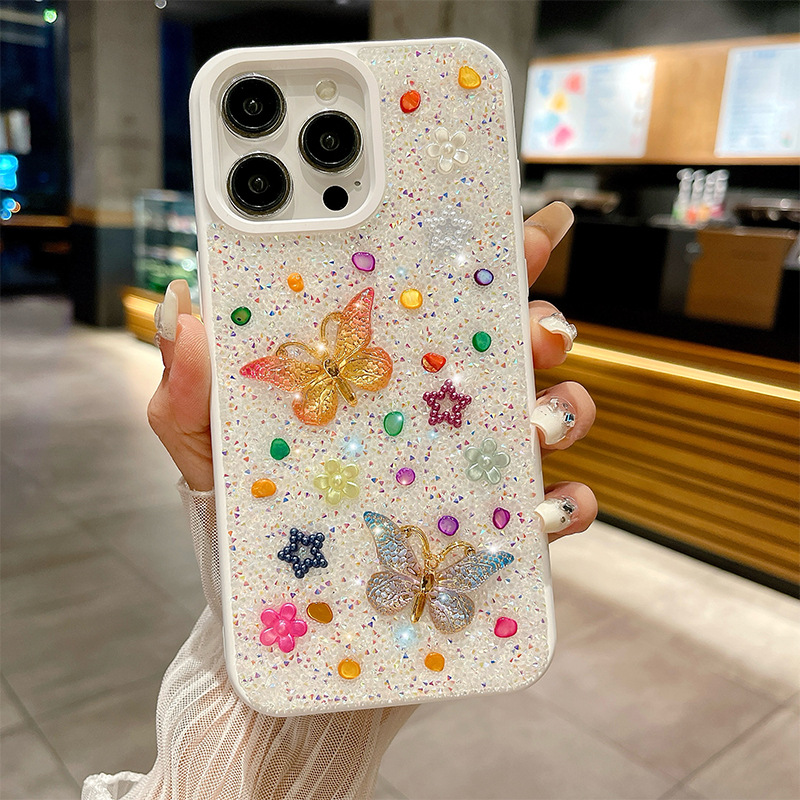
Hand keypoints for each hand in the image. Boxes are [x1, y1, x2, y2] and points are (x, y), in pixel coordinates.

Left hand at [148, 201, 596, 540]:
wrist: (269, 598)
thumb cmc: (245, 508)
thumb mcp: (205, 442)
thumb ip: (189, 384)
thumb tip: (183, 309)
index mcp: (381, 368)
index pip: (441, 297)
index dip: (489, 254)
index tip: (524, 226)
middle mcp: (436, 405)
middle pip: (515, 345)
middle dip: (543, 323)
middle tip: (534, 328)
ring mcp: (470, 462)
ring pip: (550, 415)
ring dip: (564, 408)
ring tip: (536, 424)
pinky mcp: (489, 526)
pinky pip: (551, 510)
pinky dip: (568, 503)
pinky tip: (545, 508)